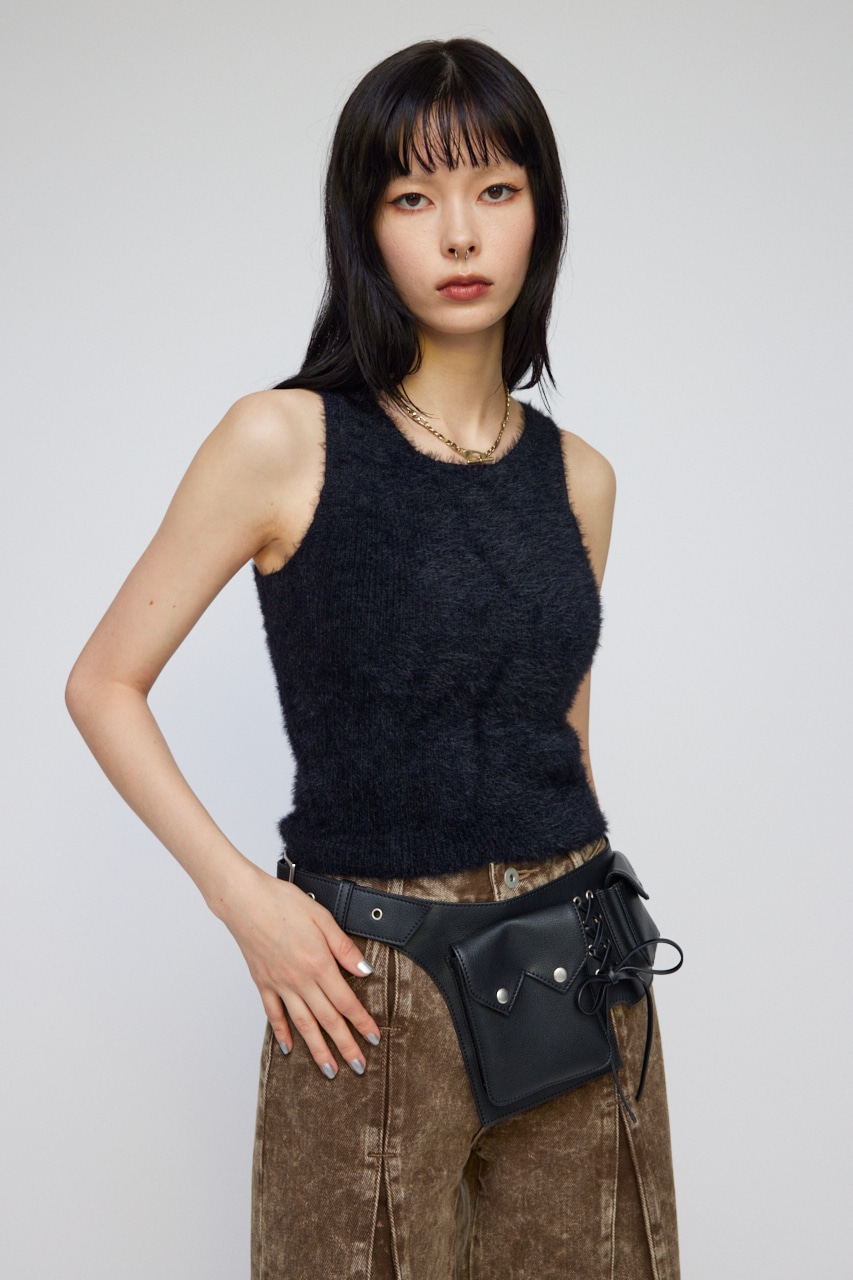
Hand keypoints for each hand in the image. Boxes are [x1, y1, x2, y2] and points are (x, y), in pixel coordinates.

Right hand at [218, 863, 379, 1077]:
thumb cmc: (283, 903)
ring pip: (303, 1024)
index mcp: (319, 964)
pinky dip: (282, 1032)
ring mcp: (279, 984)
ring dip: (317, 1049)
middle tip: (359, 1067)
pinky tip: (289, 1047)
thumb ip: (344, 948)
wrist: (245, 900)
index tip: (374, 1038)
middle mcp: (300, 980)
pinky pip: (274, 1014)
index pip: (346, 1002)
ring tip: (329, 1069)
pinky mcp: (262, 982)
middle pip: (328, 1020)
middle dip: (346, 1046)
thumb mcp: (323, 918)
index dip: (362, 1022)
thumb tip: (365, 971)